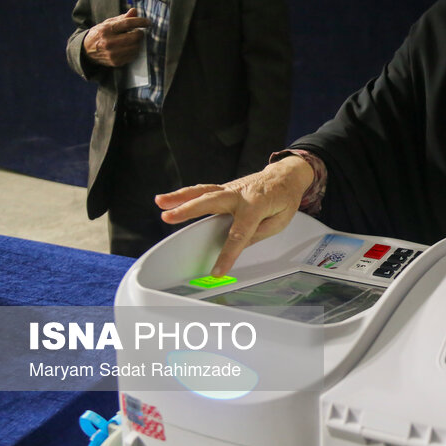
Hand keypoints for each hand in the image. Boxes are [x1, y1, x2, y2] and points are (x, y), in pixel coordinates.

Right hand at [82, 7, 149, 66]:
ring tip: (134, 39)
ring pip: (135, 47)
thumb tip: (134, 11)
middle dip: (140, 33)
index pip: (127, 23)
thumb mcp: (108, 23)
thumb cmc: (100, 34)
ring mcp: (112, 53)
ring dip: (138, 43)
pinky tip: (130, 47)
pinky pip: (133, 56)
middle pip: (134, 37)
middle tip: (139, 32)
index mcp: (106, 29)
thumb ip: (122, 18)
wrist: (87, 50)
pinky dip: (135, 51)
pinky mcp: (116, 62)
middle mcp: (109, 42)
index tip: (148, 22)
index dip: (140, 22)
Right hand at [155, 156, 315, 275]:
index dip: (227, 254)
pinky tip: (169, 200)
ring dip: (179, 197)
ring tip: (160, 203)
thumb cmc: (284, 197)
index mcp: (256, 205)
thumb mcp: (280, 220)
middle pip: (210, 203)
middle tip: (168, 218)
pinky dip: (186, 195)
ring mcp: (230, 189)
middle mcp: (239, 195)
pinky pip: (203, 191)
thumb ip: (259, 233)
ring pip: (202, 192)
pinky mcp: (225, 189)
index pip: (239, 234)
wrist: (286, 175)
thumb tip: (240, 245)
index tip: (216, 270)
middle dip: (188, 210)